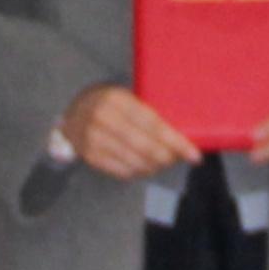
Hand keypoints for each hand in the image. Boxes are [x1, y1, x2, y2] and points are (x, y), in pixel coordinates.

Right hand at [63, 82, 199, 179]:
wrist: (74, 113)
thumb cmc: (111, 104)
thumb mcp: (127, 98)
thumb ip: (149, 112)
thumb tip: (186, 132)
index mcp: (118, 99)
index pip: (153, 125)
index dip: (176, 142)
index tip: (194, 154)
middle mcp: (104, 119)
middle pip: (145, 147)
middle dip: (167, 157)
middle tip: (178, 158)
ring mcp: (94, 139)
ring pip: (135, 162)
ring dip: (154, 166)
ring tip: (163, 162)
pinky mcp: (90, 156)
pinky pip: (122, 171)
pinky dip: (138, 172)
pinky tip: (145, 167)